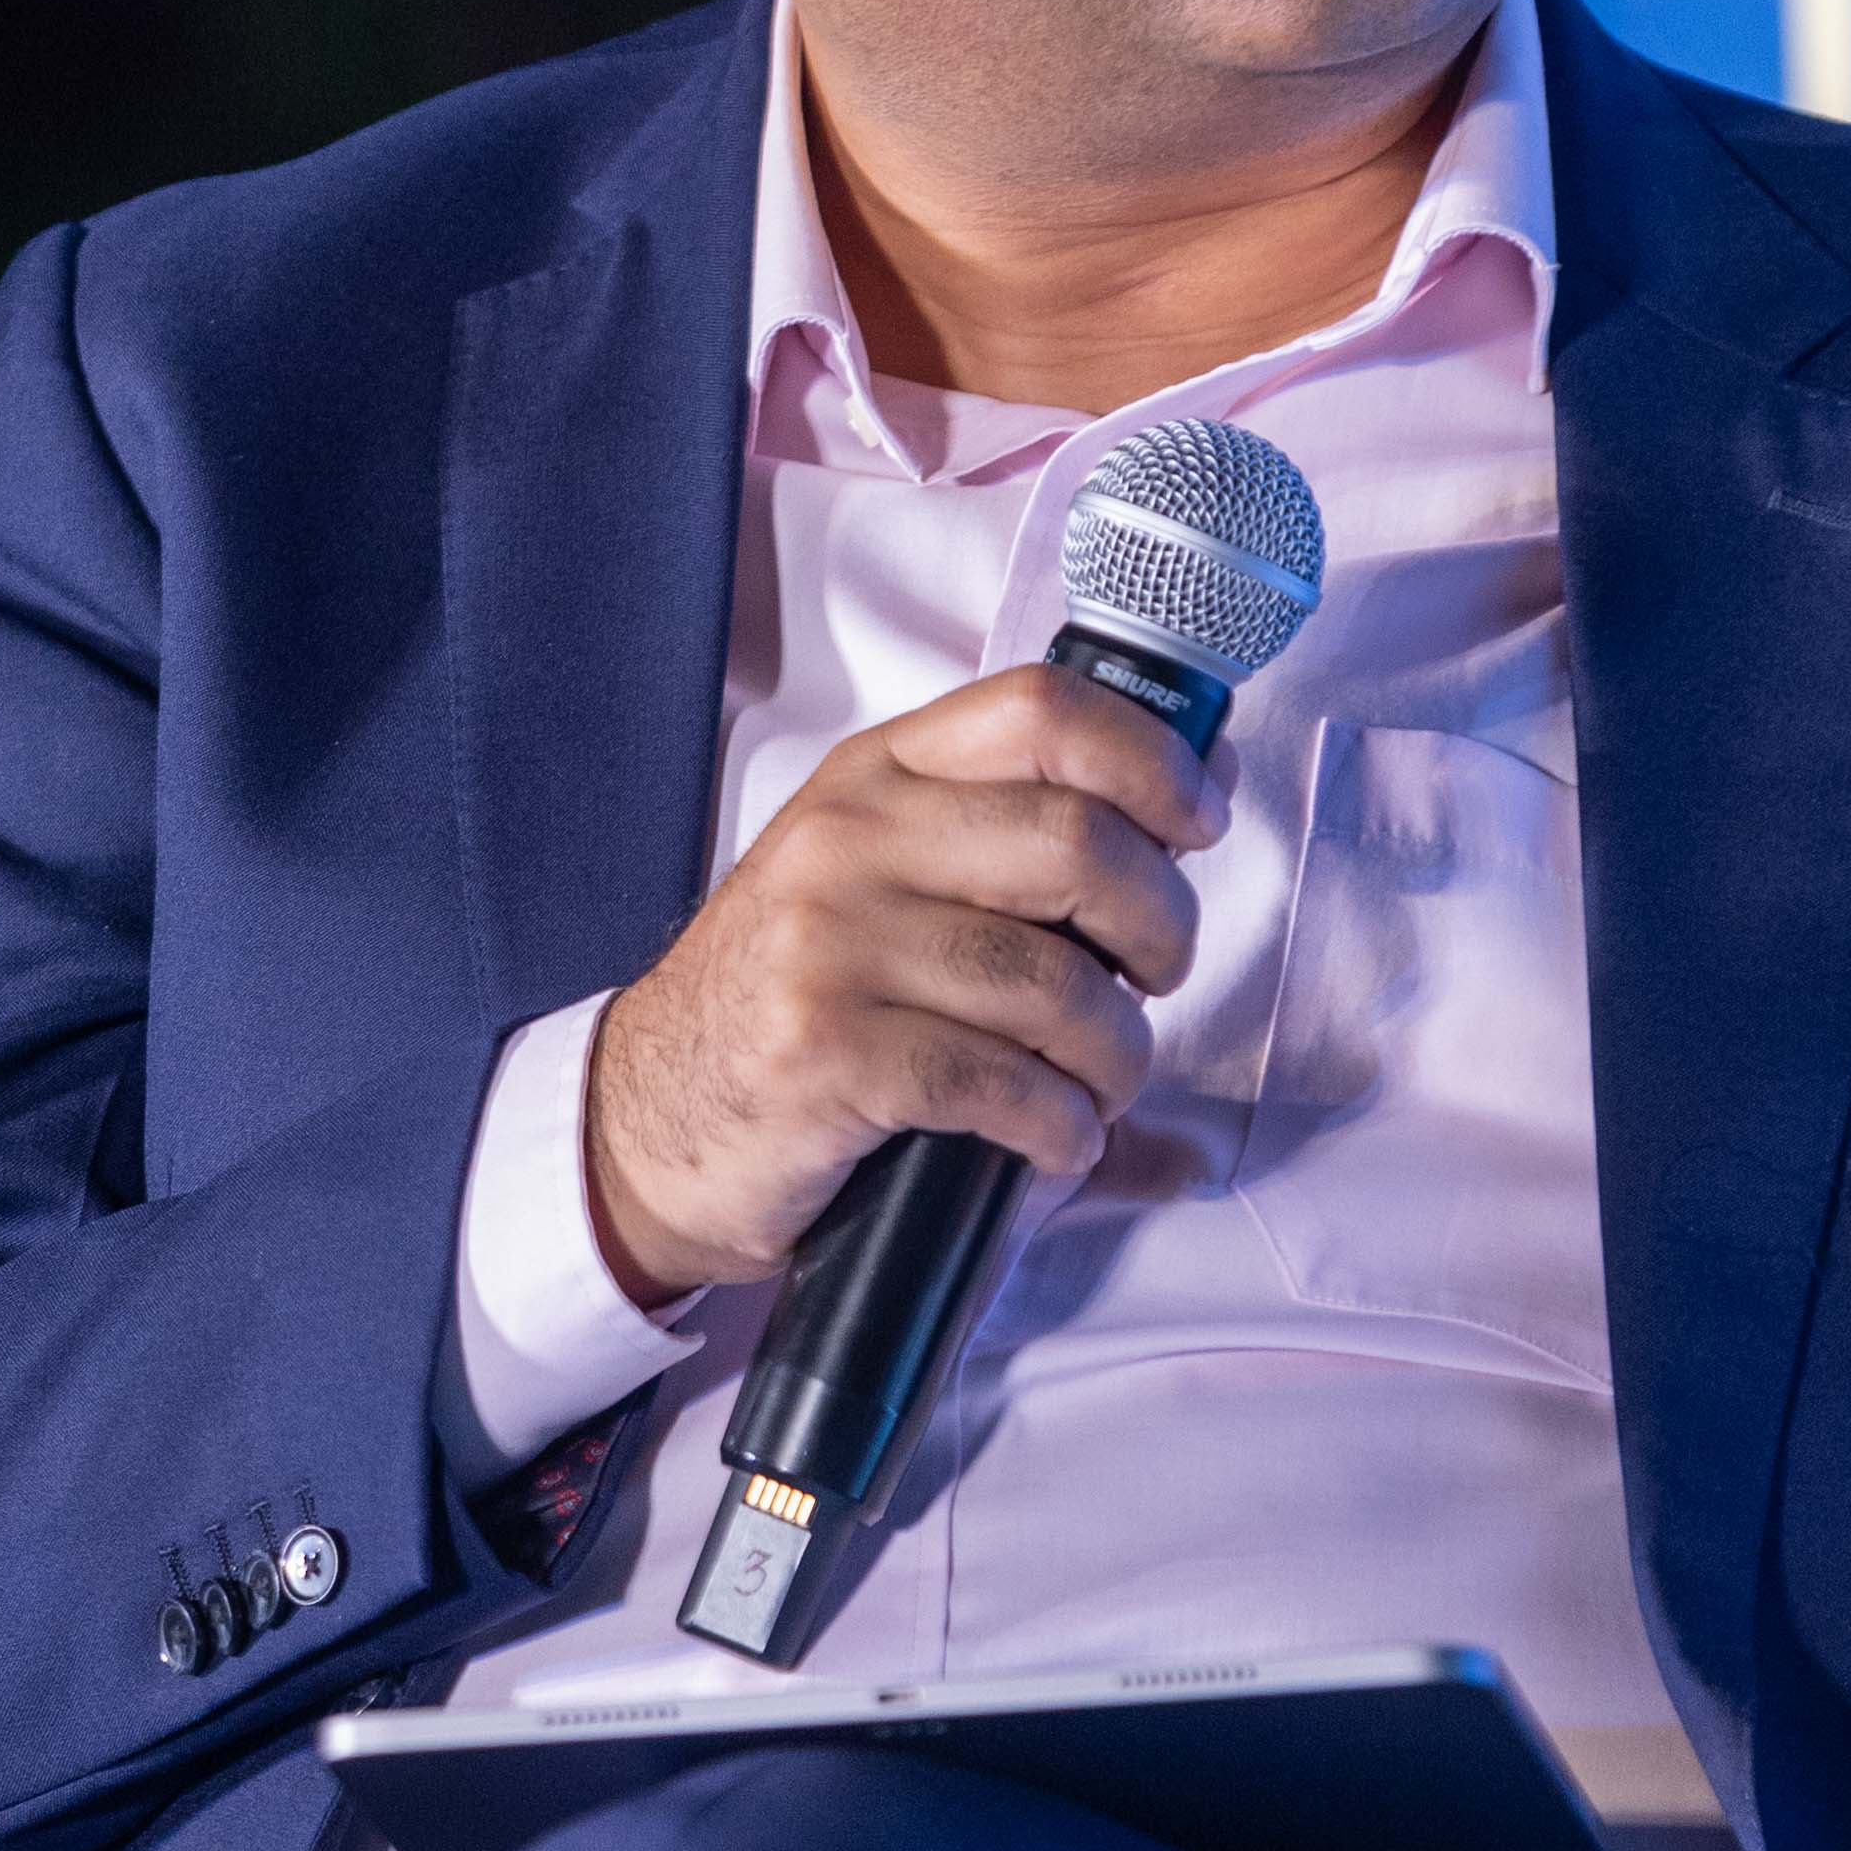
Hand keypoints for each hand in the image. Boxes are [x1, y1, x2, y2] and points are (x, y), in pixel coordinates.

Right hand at [584, 665, 1225, 1305]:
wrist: (644, 1119)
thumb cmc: (792, 999)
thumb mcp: (880, 878)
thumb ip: (1019, 836)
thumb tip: (1205, 791)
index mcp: (877, 774)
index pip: (1044, 711)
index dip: (1154, 761)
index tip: (1198, 824)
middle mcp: (850, 839)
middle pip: (1078, 845)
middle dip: (1161, 931)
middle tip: (1150, 984)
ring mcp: (830, 942)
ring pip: (1058, 983)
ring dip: (1115, 1057)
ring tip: (1096, 1086)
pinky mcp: (825, 1051)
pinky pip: (1003, 1083)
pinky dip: (1061, 1127)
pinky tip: (1051, 1139)